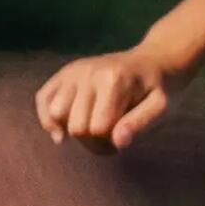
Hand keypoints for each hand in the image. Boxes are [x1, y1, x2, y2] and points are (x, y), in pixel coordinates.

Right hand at [36, 45, 180, 150]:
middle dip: (93, 140)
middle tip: (111, 135)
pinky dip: (48, 118)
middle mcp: (88, 72)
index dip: (110, 143)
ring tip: (94, 127)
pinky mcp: (64, 73)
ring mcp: (73, 71)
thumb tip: (118, 142)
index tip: (123, 138)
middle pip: (76, 127)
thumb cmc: (158, 90)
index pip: (98, 130)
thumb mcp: (162, 108)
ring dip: (73, 130)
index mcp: (113, 81)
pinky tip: (62, 130)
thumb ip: (141, 124)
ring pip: (56, 115)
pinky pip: (43, 98)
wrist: (154, 61)